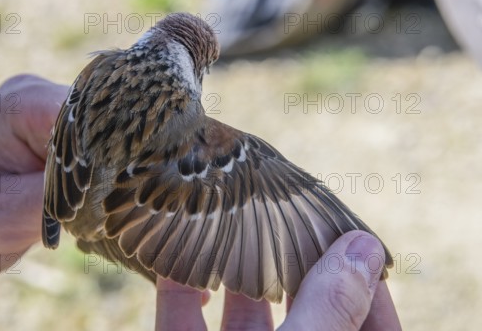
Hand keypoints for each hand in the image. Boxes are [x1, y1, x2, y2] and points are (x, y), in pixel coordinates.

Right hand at [155, 231, 400, 330]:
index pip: (369, 329)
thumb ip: (330, 308)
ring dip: (234, 277)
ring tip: (233, 229)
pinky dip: (177, 295)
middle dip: (293, 269)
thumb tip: (363, 248)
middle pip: (302, 315)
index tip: (359, 246)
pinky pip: (182, 325)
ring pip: (240, 321)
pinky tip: (173, 263)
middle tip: (287, 223)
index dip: (370, 291)